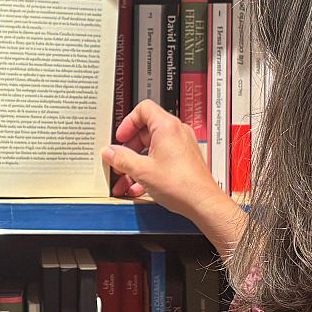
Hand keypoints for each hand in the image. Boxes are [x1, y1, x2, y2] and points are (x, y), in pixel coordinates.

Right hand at [102, 100, 245, 254]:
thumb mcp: (142, 171)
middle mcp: (176, 132)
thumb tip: (109, 152)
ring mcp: (181, 146)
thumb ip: (121, 159)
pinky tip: (137, 186)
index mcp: (167, 127)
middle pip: (145, 132)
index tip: (120, 138)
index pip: (143, 109)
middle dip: (128, 149)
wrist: (202, 202)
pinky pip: (160, 159)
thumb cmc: (182, 185)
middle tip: (118, 162)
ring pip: (151, 149)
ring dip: (135, 163)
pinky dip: (147, 169)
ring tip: (125, 179)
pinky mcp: (183, 160)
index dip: (127, 123)